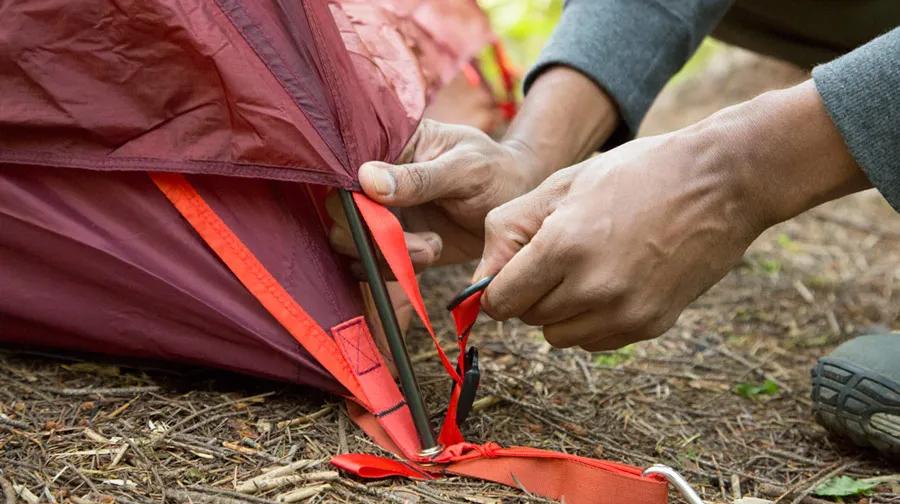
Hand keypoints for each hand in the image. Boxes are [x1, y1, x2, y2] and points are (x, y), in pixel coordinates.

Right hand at [329, 66, 619, 271]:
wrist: (514, 202)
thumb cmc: (492, 171)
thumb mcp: (463, 167)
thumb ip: (418, 177)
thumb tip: (366, 179)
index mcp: (386, 147)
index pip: (345, 171)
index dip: (352, 198)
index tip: (381, 212)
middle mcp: (374, 182)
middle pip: (340, 215)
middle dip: (375, 237)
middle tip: (423, 243)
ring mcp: (381, 215)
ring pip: (354, 245)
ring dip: (390, 256)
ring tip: (432, 248)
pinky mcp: (392, 244)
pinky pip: (373, 265)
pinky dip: (395, 270)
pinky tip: (429, 255)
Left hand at [473, 80, 868, 350]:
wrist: (721, 182)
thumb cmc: (637, 173)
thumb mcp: (563, 184)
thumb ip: (509, 229)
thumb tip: (479, 278)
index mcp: (564, 246)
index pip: (499, 301)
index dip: (497, 285)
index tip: (511, 270)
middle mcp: (593, 288)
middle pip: (528, 317)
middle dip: (530, 291)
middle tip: (558, 254)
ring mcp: (625, 312)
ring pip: (558, 335)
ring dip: (559, 309)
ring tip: (587, 267)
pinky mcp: (650, 325)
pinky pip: (594, 340)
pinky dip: (591, 319)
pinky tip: (613, 280)